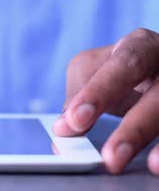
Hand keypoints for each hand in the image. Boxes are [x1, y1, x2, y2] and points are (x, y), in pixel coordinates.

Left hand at [54, 28, 158, 174]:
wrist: (154, 68)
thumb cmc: (119, 68)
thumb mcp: (93, 71)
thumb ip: (77, 99)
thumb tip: (64, 132)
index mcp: (141, 46)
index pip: (123, 64)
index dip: (101, 91)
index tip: (76, 120)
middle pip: (158, 96)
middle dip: (135, 128)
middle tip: (112, 157)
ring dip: (158, 143)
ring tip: (151, 166)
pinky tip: (158, 164)